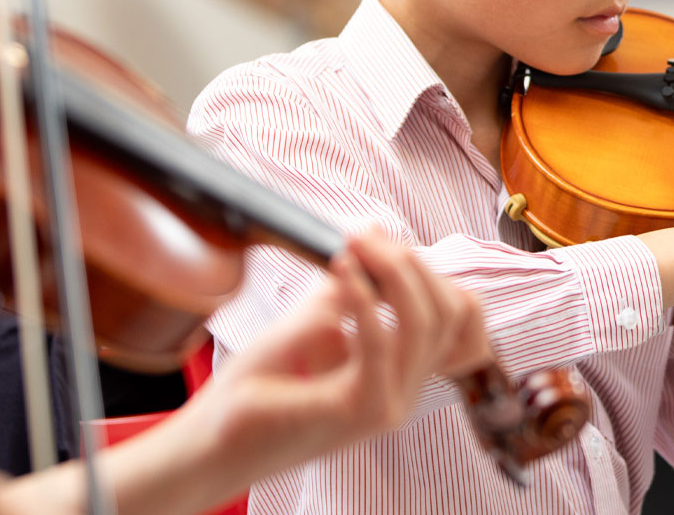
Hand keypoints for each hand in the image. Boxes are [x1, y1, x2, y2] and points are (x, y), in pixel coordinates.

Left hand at [177, 230, 493, 485]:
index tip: (378, 241)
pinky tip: (338, 270)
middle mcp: (405, 390)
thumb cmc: (258, 388)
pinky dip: (362, 295)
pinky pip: (381, 341)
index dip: (426, 267)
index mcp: (402, 371)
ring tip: (352, 247)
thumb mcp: (312, 321)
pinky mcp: (362, 410)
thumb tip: (372, 230)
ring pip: (426, 322)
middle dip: (410, 261)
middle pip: (449, 311)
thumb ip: (348, 284)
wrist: (215, 442)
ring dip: (392, 270)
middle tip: (364, 237)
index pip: (458, 312)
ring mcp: (389, 404)